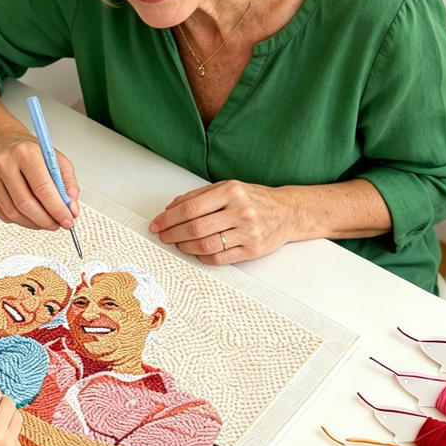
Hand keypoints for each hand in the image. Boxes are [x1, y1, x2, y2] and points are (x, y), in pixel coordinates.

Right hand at [0, 130, 79, 231]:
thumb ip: (68, 183)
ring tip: (46, 221)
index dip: (57, 209)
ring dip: (34, 223)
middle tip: (58, 224)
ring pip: (14, 213)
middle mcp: (4, 163)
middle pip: (26, 204)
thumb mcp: (55, 158)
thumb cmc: (27, 150)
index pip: (42, 188)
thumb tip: (72, 209)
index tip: (67, 220)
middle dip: (46, 220)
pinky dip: (21, 221)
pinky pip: (4, 215)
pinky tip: (30, 215)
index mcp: (25, 152)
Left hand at [148, 179, 298, 263]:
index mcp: (231, 191)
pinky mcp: (252, 250)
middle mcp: (241, 211)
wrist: (288, 212)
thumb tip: (170, 208)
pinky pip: (219, 258)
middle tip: (163, 236)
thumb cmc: (254, 199)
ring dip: (185, 247)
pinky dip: (201, 257)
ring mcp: (248, 232)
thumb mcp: (227, 188)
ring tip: (177, 243)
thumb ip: (197, 196)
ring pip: (205, 245)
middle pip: (195, 228)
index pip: (190, 208)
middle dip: (172, 234)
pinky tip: (196, 251)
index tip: (156, 224)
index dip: (168, 219)